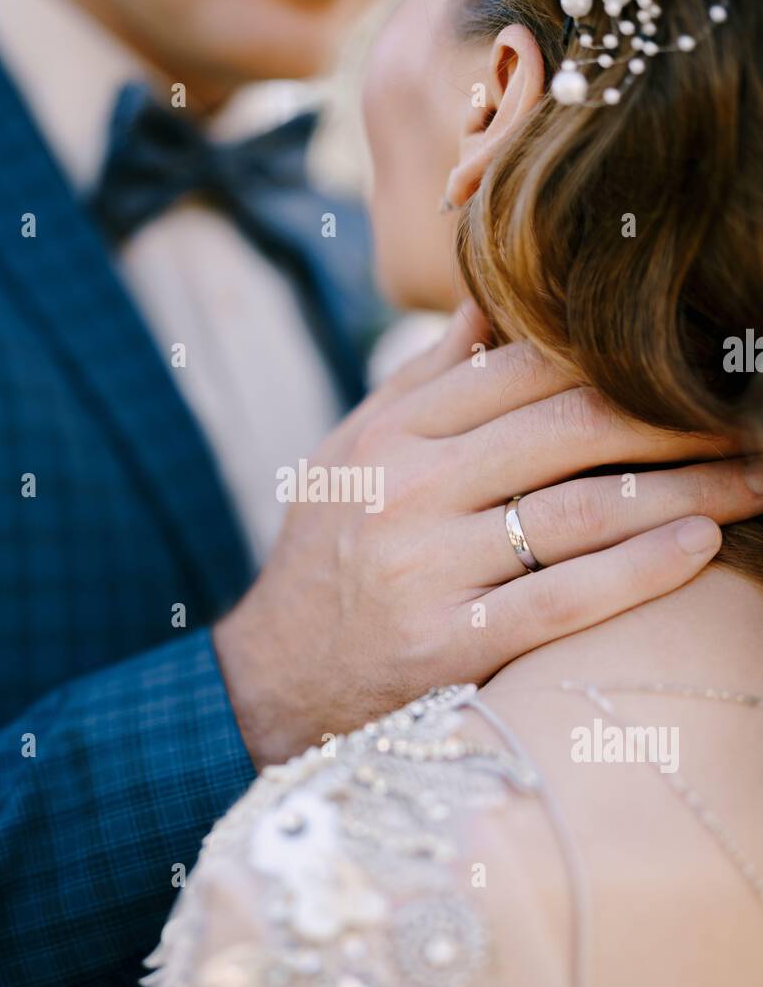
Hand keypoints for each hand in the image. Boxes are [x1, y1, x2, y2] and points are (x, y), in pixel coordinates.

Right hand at [215, 303, 762, 766]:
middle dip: (676, 416)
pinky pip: (562, 598)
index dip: (619, 357)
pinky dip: (639, 570)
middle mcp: (410, 490)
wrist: (272, 680)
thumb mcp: (352, 452)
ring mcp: (428, 569)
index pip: (526, 370)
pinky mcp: (449, 646)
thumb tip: (492, 305)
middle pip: (569, 429)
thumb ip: (424, 382)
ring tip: (754, 478)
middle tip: (749, 414)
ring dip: (687, 490)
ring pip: (580, 511)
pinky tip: (701, 546)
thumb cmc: (328, 556)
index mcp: (394, 432)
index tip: (690, 357)